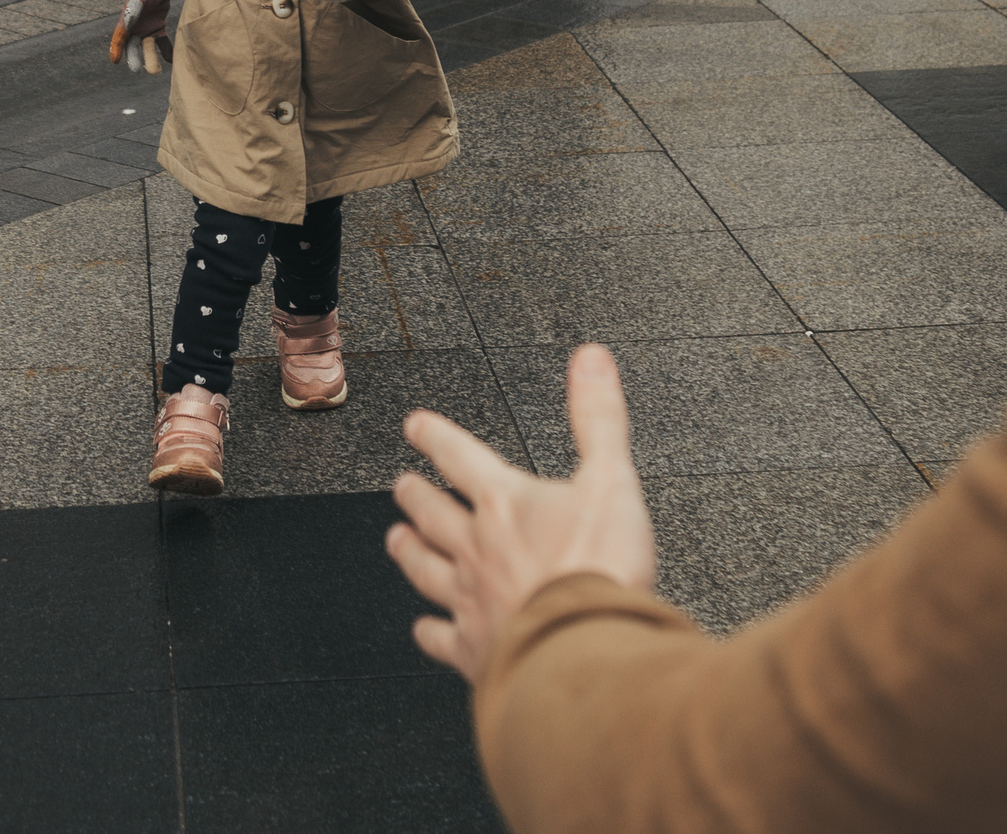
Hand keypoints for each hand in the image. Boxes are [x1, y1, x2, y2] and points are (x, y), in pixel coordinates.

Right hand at [109, 0, 175, 74]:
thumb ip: (132, 11)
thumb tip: (127, 23)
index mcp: (125, 24)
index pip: (119, 39)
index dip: (116, 50)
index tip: (115, 60)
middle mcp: (135, 31)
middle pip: (132, 48)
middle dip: (134, 60)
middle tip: (137, 70)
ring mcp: (147, 31)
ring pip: (148, 49)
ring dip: (152, 59)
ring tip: (156, 71)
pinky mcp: (159, 29)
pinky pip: (163, 43)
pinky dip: (167, 52)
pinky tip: (171, 60)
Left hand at [385, 343, 657, 682]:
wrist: (584, 647)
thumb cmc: (599, 567)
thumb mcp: (610, 479)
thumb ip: (598, 418)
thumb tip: (590, 359)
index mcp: (505, 503)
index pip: (459, 457)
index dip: (435, 437)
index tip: (415, 426)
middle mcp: (476, 547)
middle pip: (434, 514)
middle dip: (416, 496)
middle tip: (401, 486)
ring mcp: (470, 599)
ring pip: (427, 569)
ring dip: (410, 552)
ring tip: (396, 539)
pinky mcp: (474, 648)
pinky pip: (442, 637)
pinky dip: (430, 632)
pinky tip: (423, 630)